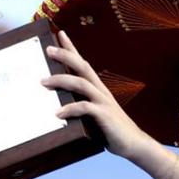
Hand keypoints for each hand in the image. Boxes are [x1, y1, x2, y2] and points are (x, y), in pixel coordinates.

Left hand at [40, 30, 152, 160]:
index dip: (72, 48)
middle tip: (48, 49)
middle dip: (65, 56)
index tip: (60, 34)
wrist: (134, 144)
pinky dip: (70, 109)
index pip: (83, 63)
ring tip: (43, 82)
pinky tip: (58, 113)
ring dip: (61, 80)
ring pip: (81, 84)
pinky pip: (86, 108)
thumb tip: (58, 108)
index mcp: (98, 89)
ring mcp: (104, 102)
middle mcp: (101, 91)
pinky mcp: (105, 115)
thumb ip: (81, 108)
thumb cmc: (112, 131)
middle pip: (82, 67)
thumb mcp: (94, 116)